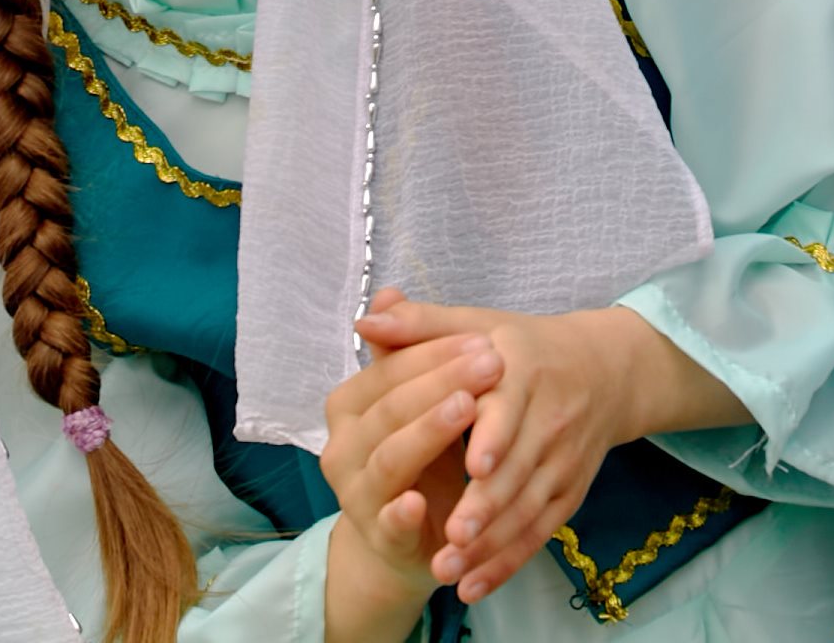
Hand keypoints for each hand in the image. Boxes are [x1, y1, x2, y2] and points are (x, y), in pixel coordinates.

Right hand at [320, 309, 494, 642]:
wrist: (415, 532)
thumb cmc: (421, 449)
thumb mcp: (419, 396)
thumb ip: (407, 346)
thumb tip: (387, 295)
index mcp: (347, 406)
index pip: (389, 371)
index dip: (435, 354)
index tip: (486, 340)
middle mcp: (341, 448)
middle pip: (391, 409)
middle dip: (441, 383)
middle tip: (492, 363)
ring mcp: (356, 495)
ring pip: (390, 459)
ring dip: (427, 433)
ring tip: (467, 409)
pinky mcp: (378, 537)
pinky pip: (387, 523)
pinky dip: (399, 512)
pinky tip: (418, 500)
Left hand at [359, 290, 739, 604]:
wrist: (605, 371)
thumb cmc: (521, 347)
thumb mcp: (476, 324)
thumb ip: (419, 325)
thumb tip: (364, 319)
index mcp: (522, 371)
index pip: (510, 408)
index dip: (494, 437)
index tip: (471, 466)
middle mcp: (550, 417)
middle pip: (518, 469)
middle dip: (485, 507)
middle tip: (451, 537)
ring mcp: (563, 460)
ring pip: (527, 510)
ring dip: (491, 545)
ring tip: (449, 570)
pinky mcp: (569, 493)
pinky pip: (539, 534)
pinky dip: (507, 563)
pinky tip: (474, 586)